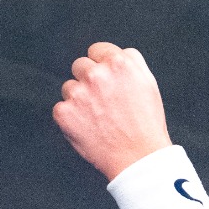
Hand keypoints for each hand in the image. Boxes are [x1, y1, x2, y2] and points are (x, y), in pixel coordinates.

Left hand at [53, 42, 171, 180]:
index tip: (106, 80)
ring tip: (98, 118)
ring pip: (69, 87)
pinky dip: (71, 119)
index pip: (97, 50)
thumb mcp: (148, 83)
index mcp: (118, 62)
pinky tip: (89, 128)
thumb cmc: (146, 124)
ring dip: (79, 99)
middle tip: (103, 102)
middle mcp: (96, 74)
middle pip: (80, 65)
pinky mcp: (65, 113)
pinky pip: (61, 109)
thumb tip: (113, 55)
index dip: (102, 65)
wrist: (138, 157)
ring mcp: (78, 93)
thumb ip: (129, 63)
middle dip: (89, 80)